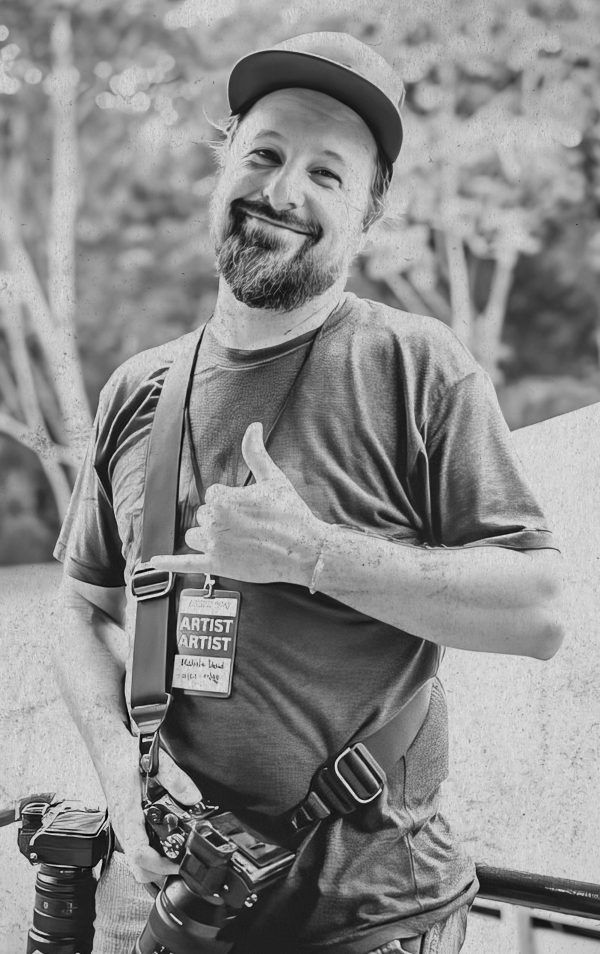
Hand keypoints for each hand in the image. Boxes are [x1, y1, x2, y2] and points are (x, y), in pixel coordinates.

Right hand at [104, 736, 201, 883]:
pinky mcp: (124, 823)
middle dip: (160, 872)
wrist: (105, 747)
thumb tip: (193, 798)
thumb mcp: (154, 762)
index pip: (140, 854)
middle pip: (138, 868)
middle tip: (181, 861)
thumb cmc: (122, 754)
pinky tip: (163, 841)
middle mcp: (123, 826)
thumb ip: (175, 780)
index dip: (161, 865)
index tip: (178, 863)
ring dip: (155, 865)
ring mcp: (122, 826)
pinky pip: (135, 849)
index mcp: (128, 814)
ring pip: (135, 862)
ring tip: (175, 854)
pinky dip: (149, 854)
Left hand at [151, 422, 325, 585]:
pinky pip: (186, 563)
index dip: (231, 502)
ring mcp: (214, 545)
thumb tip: (253, 427)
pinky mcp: (218, 565)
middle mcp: (214, 521)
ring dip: (208, 538)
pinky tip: (153, 562)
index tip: (249, 510)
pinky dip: (168, 563)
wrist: (305, 550)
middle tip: (248, 526)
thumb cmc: (291, 514)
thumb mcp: (274, 479)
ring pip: (195, 537)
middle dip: (220, 520)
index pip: (212, 496)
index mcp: (223, 498)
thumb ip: (256, 452)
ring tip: (236, 541)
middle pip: (203, 516)